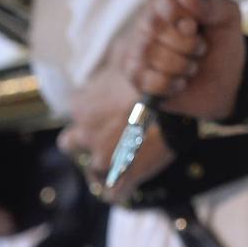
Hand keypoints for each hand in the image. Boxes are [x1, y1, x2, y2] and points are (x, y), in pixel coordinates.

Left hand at [57, 62, 175, 198]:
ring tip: (123, 162)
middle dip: (86, 143)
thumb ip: (113, 62)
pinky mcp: (121, 177)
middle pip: (71, 144)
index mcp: (82, 106)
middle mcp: (85, 133)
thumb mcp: (126, 57)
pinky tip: (130, 182)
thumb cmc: (152, 75)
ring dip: (105, 168)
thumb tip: (116, 52)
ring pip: (93, 172)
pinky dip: (119, 191)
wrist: (175, 100)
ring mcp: (102, 158)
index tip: (105, 112)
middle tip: (108, 139)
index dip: (88, 113)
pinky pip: (112, 194)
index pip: (75, 112)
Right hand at [117, 0, 246, 120]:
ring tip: (192, 66)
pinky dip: (171, 84)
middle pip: (154, 26)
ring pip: (150, 54)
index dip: (179, 12)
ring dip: (182, 65)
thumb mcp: (227, 20)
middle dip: (187, 43)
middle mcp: (147, 20)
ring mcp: (137, 48)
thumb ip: (208, 4)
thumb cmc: (222, 44)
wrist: (222, 84)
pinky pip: (148, 80)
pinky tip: (180, 82)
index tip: (195, 24)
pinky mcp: (134, 76)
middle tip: (201, 48)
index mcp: (168, 0)